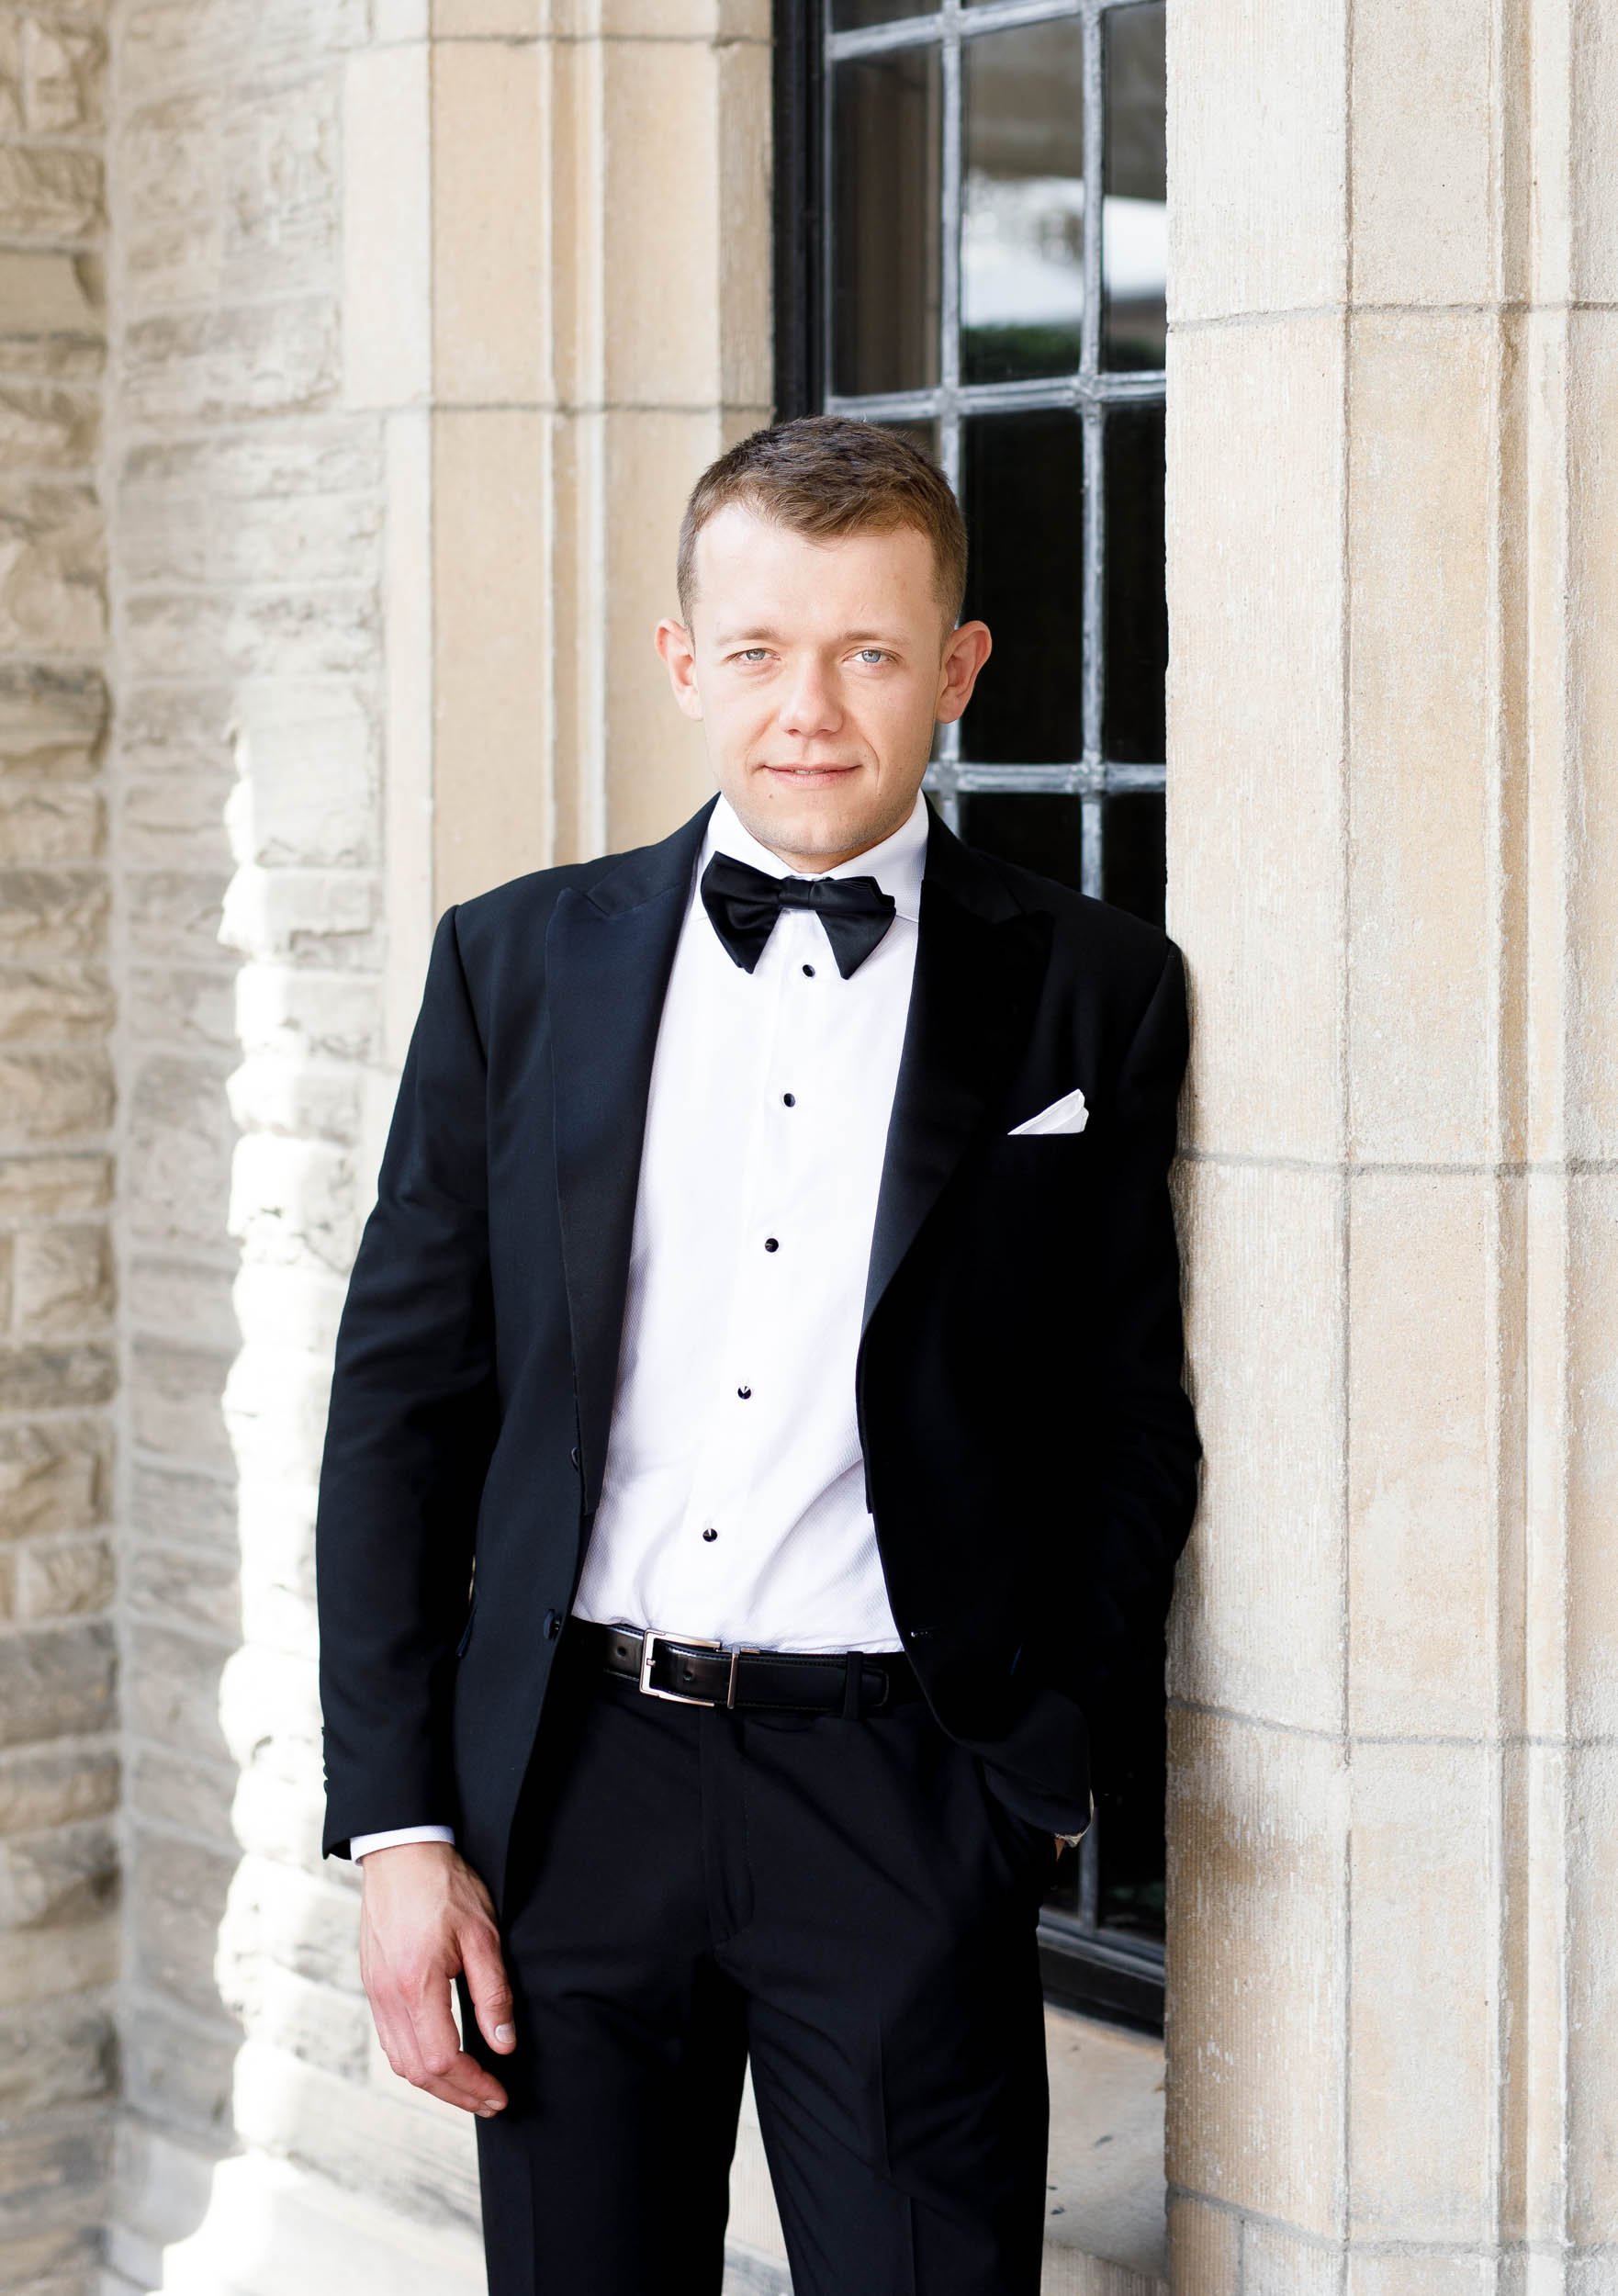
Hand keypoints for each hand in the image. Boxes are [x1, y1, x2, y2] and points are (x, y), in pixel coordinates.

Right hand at [359, 1840, 514, 2116]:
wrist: (401, 1851)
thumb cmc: (443, 1885)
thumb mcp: (482, 1934)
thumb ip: (493, 1992)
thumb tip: (504, 2043)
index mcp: (415, 1985)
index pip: (442, 2060)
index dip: (474, 2084)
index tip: (500, 2092)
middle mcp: (387, 1996)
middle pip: (417, 2072)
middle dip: (457, 2094)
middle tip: (491, 2101)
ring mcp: (375, 1992)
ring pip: (399, 2061)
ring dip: (435, 2083)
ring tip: (470, 2086)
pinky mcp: (373, 1984)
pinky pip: (390, 2038)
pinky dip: (416, 2060)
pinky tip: (441, 2058)